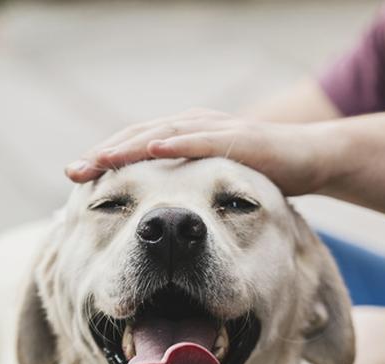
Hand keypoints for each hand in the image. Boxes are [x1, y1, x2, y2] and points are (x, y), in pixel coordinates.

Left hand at [65, 108, 332, 195]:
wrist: (311, 159)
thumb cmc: (260, 174)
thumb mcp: (214, 185)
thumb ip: (186, 190)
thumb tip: (153, 217)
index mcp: (183, 137)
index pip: (135, 146)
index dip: (105, 160)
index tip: (74, 179)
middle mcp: (193, 126)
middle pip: (139, 137)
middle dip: (105, 154)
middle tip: (73, 172)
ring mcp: (216, 129)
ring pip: (164, 133)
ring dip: (130, 146)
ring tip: (100, 159)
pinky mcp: (240, 138)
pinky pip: (203, 139)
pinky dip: (177, 141)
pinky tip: (153, 147)